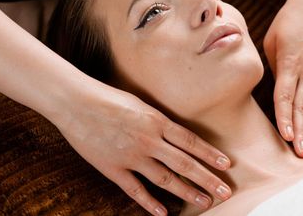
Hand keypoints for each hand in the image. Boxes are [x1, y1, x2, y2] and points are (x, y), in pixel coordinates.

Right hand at [52, 83, 231, 214]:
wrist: (76, 103)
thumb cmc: (107, 98)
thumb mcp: (139, 104)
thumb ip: (157, 121)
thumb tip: (175, 136)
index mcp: (156, 121)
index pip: (190, 141)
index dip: (209, 154)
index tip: (226, 164)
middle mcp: (149, 140)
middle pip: (184, 163)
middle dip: (207, 179)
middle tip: (225, 192)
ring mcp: (131, 156)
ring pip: (165, 179)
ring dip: (186, 192)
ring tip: (204, 202)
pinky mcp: (113, 168)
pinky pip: (135, 190)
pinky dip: (149, 203)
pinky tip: (162, 213)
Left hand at [263, 0, 302, 157]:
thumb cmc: (288, 21)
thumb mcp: (271, 42)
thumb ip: (273, 67)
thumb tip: (275, 86)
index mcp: (290, 64)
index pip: (285, 97)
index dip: (285, 118)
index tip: (286, 136)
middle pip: (302, 106)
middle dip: (300, 131)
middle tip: (300, 153)